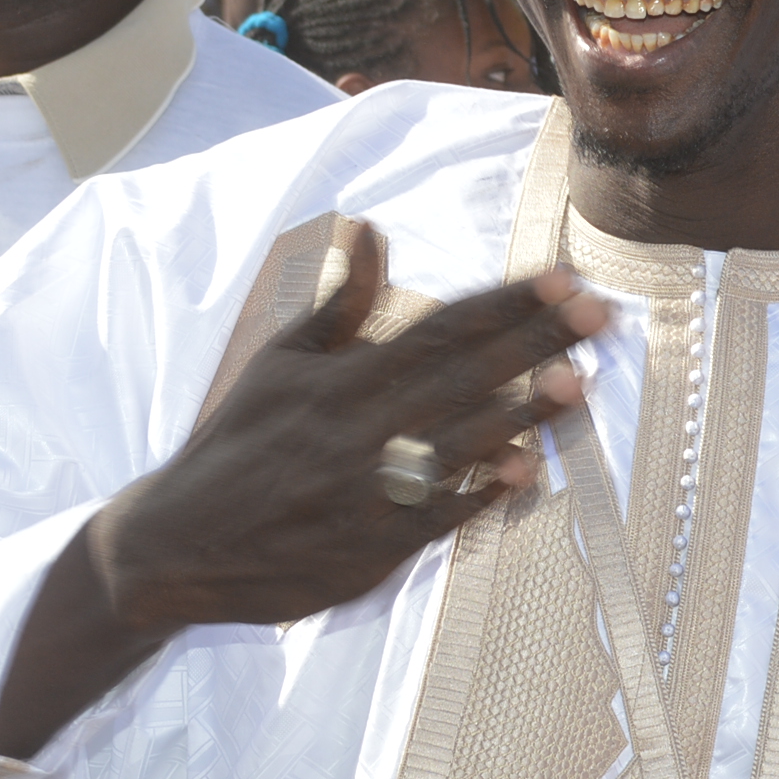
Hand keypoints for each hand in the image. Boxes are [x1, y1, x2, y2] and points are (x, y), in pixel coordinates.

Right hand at [85, 226, 604, 627]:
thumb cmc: (240, 444)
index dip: (508, 302)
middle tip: (601, 314)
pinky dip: (481, 495)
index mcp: (345, 377)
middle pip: (465, 376)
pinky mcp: (371, 550)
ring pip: (460, 444)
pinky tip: (530, 471)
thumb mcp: (282, 362)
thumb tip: (372, 227)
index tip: (565, 277)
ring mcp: (368, 491)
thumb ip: (344, 302)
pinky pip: (438, 518)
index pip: (443, 328)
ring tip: (582, 382)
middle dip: (537, 342)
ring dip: (524, 413)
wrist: (177, 546)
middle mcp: (361, 427)